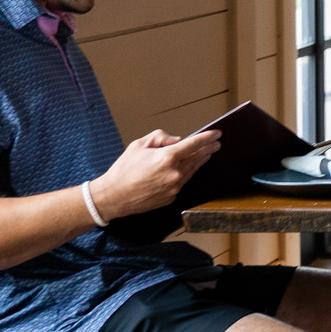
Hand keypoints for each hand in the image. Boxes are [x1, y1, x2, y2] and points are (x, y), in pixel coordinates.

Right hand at [89, 129, 219, 219]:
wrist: (113, 196)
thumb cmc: (123, 170)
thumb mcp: (139, 145)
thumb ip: (160, 138)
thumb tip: (176, 140)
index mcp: (167, 158)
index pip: (194, 144)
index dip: (208, 138)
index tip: (217, 134)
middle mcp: (174, 173)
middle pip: (197, 158)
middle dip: (208, 149)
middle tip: (216, 144)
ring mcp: (174, 187)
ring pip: (192, 171)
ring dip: (200, 161)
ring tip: (206, 154)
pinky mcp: (171, 197)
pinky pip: (181, 183)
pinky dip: (184, 174)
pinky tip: (185, 169)